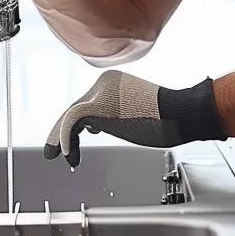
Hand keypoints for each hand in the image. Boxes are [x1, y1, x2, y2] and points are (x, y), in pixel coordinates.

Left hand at [44, 70, 226, 166]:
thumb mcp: (135, 111)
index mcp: (112, 81)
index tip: (74, 143)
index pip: (87, 102)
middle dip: (63, 131)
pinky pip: (71, 121)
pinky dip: (64, 138)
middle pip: (75, 108)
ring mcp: (100, 93)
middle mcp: (103, 82)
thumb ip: (113, 115)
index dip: (76, 126)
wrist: (181, 113)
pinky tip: (68, 154)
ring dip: (60, 137)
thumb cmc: (168, 117)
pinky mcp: (99, 106)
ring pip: (69, 115)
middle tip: (53, 150)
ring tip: (55, 154)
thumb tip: (92, 127)